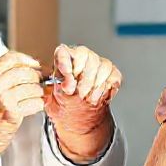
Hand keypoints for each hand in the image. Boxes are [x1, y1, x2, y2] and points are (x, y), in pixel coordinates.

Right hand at [0, 51, 42, 165]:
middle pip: (23, 71)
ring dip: (40, 90)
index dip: (27, 60)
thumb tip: (14, 71)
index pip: (10, 59)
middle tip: (43, 79)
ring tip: (40, 94)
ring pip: (31, 86)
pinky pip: (33, 102)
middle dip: (37, 75)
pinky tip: (38, 105)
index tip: (34, 65)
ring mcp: (2, 100)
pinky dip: (39, 103)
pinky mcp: (11, 114)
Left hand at [46, 45, 120, 162]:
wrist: (79, 113)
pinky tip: (96, 97)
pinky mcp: (111, 72)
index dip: (65, 62)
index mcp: (63, 59)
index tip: (67, 76)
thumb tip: (67, 86)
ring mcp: (98, 62)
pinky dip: (105, 89)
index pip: (63, 52)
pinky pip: (112, 75)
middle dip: (84, 77)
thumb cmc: (64, 101)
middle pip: (86, 55)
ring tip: (87, 98)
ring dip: (94, 85)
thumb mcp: (53, 98)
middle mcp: (81, 56)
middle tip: (79, 93)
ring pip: (102, 65)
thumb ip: (58, 90)